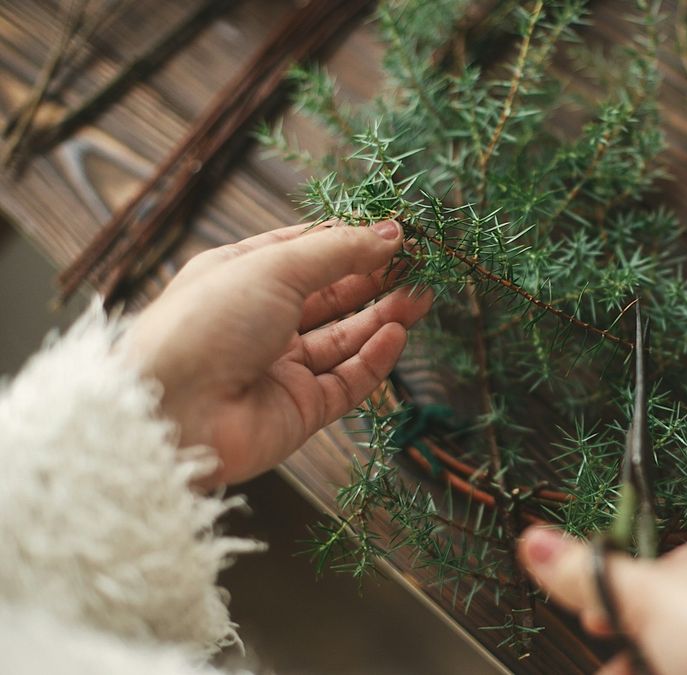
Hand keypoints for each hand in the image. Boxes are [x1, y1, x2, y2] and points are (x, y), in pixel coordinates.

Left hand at [124, 220, 430, 486]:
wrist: (172, 414)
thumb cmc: (205, 325)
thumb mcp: (274, 267)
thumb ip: (338, 250)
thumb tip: (391, 231)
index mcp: (241, 277)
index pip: (307, 252)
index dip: (351, 241)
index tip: (395, 233)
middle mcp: (261, 321)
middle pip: (331, 296)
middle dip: (375, 278)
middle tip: (420, 265)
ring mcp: (281, 367)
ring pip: (345, 338)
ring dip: (384, 316)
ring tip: (421, 296)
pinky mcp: (300, 409)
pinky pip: (348, 381)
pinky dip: (374, 358)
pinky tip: (397, 334)